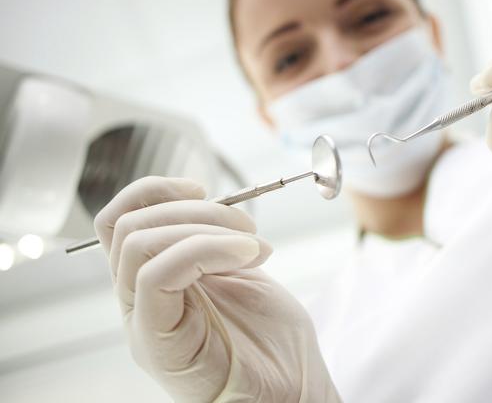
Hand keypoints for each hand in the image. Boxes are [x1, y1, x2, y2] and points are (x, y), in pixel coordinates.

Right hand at [95, 176, 340, 402]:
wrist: (293, 391)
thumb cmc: (271, 338)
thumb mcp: (239, 271)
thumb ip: (211, 239)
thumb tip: (200, 199)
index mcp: (153, 280)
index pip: (119, 222)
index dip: (154, 191)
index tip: (202, 188)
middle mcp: (137, 301)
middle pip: (127, 227)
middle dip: (195, 209)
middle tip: (247, 226)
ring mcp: (142, 323)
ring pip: (138, 245)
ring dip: (205, 228)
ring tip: (253, 245)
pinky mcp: (157, 343)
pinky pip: (156, 277)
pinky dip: (206, 249)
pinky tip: (246, 255)